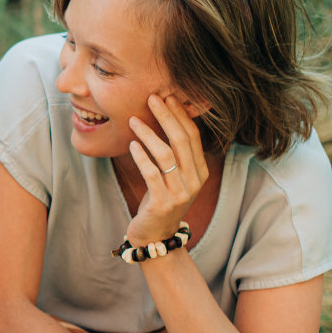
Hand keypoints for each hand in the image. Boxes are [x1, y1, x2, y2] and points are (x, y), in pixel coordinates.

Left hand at [125, 94, 208, 246]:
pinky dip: (142, 157)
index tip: (167, 97)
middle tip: (152, 98)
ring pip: (166, 155)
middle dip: (167, 116)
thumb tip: (163, 118)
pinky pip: (152, 173)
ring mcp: (180, 193)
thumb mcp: (172, 176)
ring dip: (148, 134)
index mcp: (199, 171)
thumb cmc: (159, 200)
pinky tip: (132, 144)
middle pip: (182, 141)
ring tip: (133, 120)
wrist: (155, 236)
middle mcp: (194, 181)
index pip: (193, 136)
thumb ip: (173, 154)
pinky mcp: (163, 203)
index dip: (180, 115)